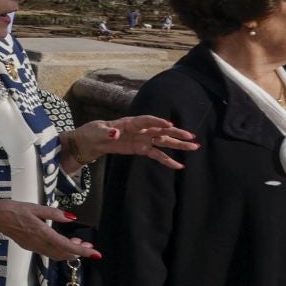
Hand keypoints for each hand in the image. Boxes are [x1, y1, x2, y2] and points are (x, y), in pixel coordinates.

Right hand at [0, 199, 97, 260]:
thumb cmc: (11, 209)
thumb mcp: (34, 207)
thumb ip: (53, 213)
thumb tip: (71, 217)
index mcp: (41, 232)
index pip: (66, 245)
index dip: (82, 251)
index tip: (95, 254)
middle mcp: (38, 243)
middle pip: (63, 253)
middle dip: (78, 252)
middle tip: (89, 246)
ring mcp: (33, 246)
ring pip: (56, 255)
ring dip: (69, 252)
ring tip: (78, 243)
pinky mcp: (29, 246)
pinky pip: (48, 252)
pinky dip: (59, 250)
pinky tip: (62, 242)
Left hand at [68, 115, 197, 169]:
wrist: (90, 141)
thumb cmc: (93, 132)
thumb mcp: (96, 131)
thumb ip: (106, 132)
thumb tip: (115, 134)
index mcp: (129, 122)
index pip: (146, 120)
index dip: (157, 122)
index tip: (169, 124)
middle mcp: (139, 130)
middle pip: (160, 130)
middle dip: (175, 133)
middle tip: (191, 136)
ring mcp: (142, 139)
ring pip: (163, 141)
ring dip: (178, 144)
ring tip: (194, 146)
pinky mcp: (141, 149)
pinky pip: (157, 154)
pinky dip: (167, 160)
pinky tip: (179, 165)